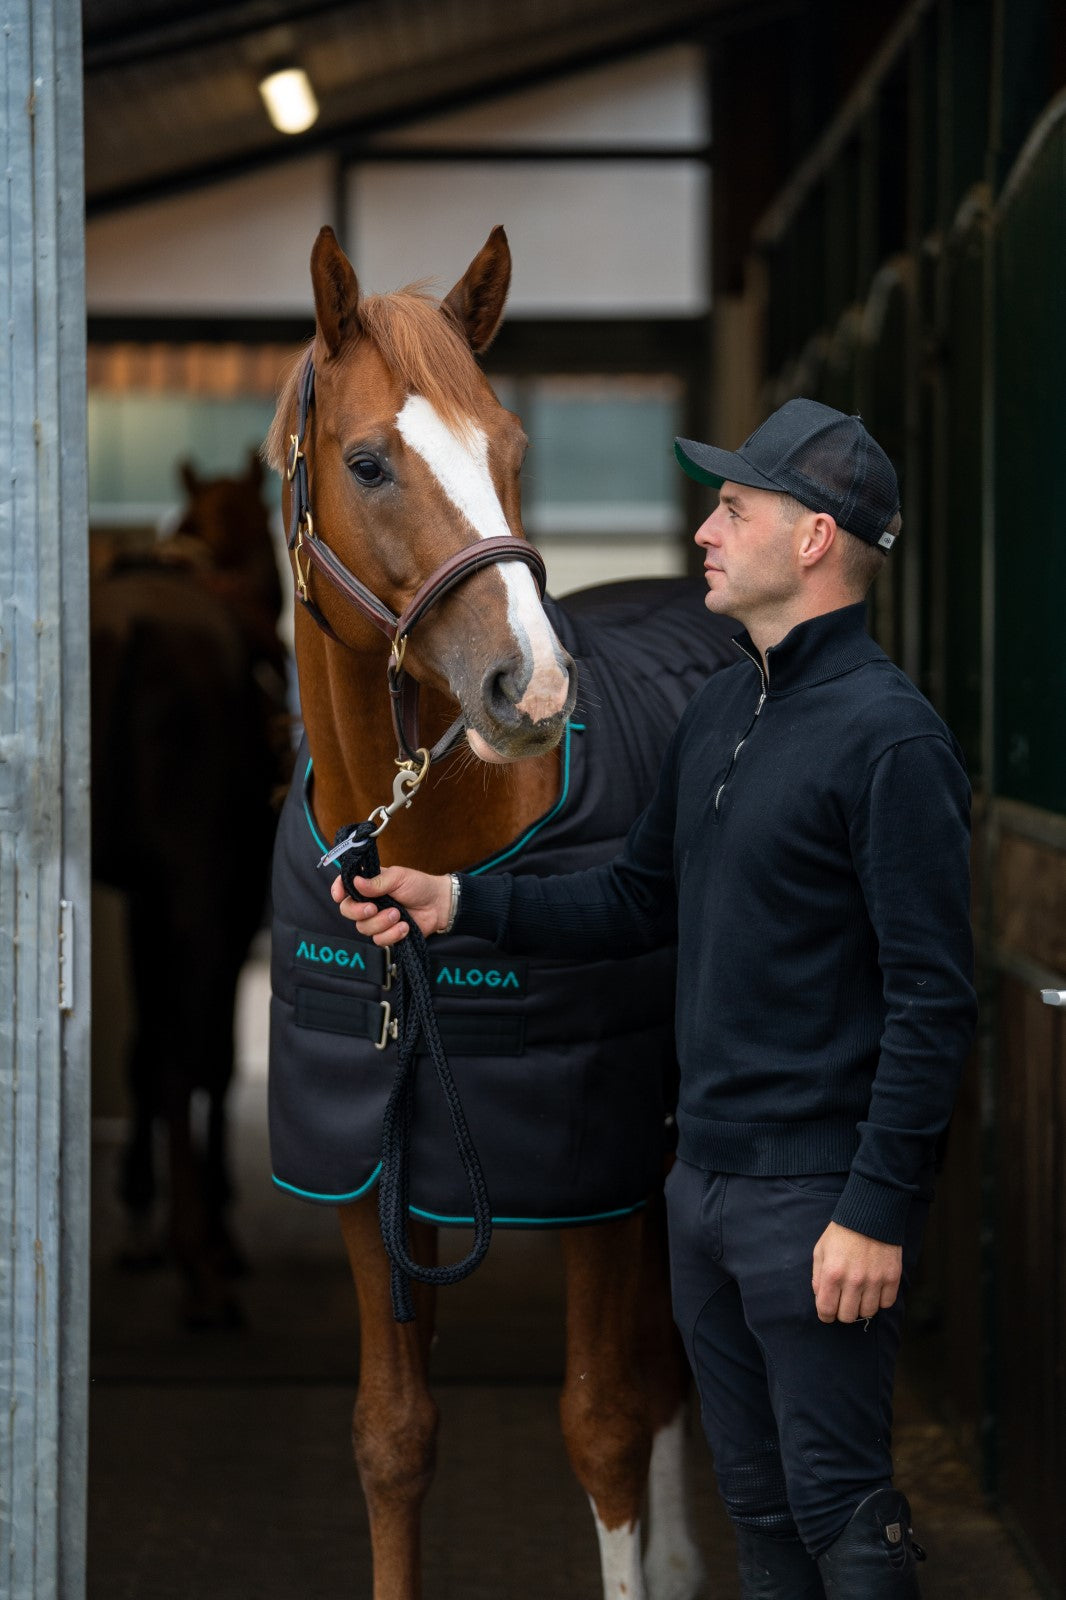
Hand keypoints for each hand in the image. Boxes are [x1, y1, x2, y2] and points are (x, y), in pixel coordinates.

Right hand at [330, 865, 451, 945]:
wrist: (439, 905)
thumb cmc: (419, 886)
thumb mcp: (398, 877)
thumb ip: (377, 882)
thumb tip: (356, 882)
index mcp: (368, 884)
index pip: (345, 886)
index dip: (338, 890)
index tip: (339, 895)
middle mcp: (368, 902)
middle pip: (348, 910)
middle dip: (358, 911)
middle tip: (374, 908)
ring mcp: (376, 920)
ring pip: (363, 928)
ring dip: (381, 922)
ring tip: (398, 915)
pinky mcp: (387, 934)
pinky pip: (379, 940)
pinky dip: (392, 934)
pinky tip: (405, 927)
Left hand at [811, 1221, 901, 1324]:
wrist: (870, 1215)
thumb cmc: (841, 1233)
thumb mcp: (820, 1250)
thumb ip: (818, 1277)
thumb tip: (821, 1298)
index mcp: (832, 1273)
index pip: (826, 1310)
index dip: (825, 1315)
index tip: (827, 1312)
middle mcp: (854, 1280)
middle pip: (847, 1316)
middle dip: (842, 1312)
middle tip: (843, 1301)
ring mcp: (875, 1280)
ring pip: (867, 1312)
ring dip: (861, 1306)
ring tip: (859, 1294)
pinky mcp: (892, 1277)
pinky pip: (886, 1303)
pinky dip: (879, 1300)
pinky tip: (874, 1289)